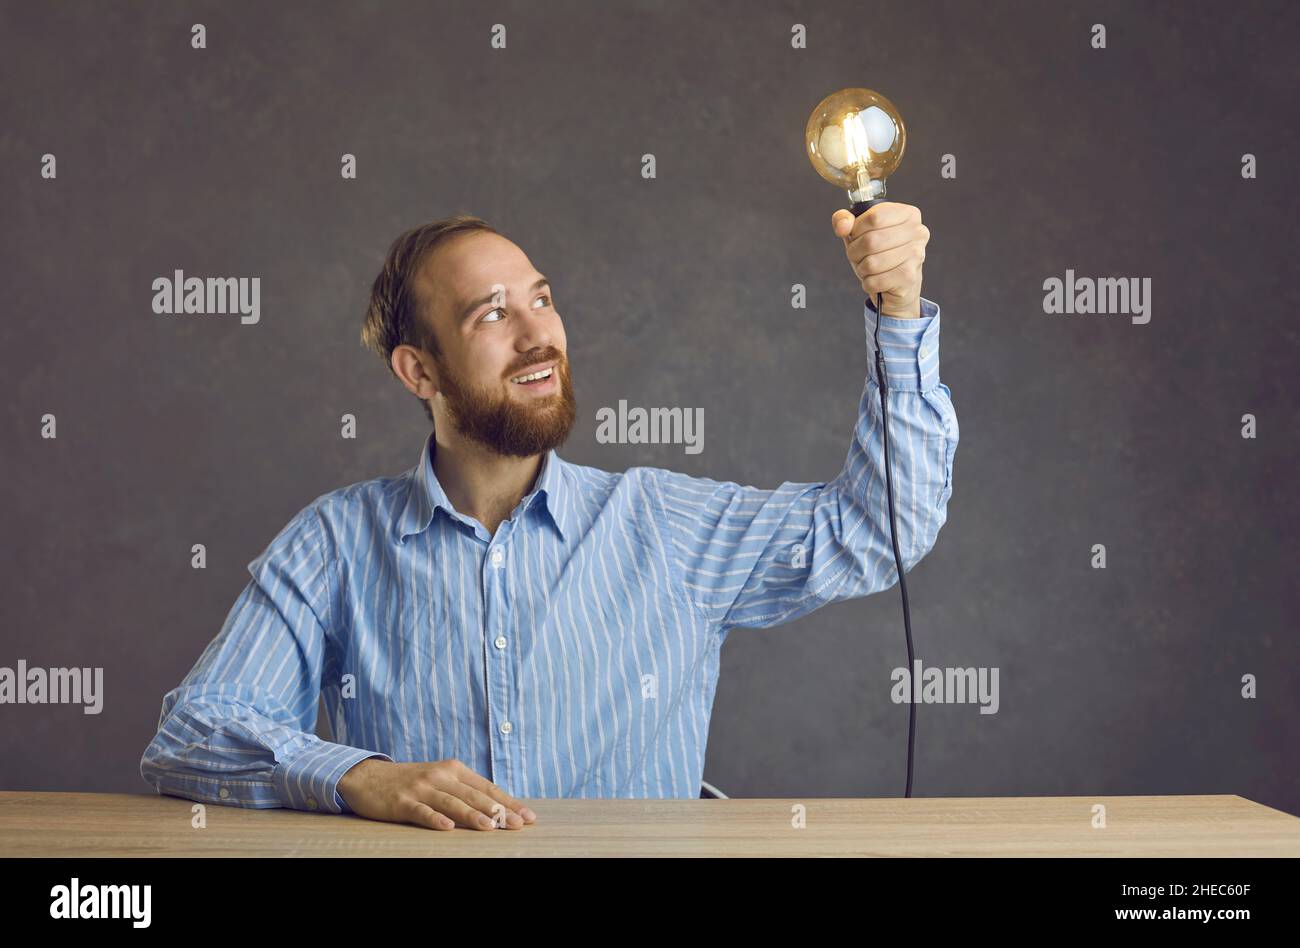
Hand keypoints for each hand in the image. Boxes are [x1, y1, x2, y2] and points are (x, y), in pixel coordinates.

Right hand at [337, 757, 537, 830]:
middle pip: (474, 795)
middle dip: (499, 811)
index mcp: (454, 770)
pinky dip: (435, 819)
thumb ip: (463, 791)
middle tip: (518, 825)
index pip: (487, 788)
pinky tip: (447, 828)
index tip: (528, 816)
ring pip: (452, 803)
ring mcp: (421, 788)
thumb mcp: (440, 780)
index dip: (509, 802)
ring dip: (473, 815)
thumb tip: (496, 810)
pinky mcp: (402, 802)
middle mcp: (441, 776)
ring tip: (491, 827)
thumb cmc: (410, 782)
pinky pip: (421, 812)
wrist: (368, 777)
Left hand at [832, 203, 928, 317]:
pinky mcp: (909, 277)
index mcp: (908, 214)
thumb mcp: (859, 232)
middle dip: (855, 252)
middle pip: (871, 240)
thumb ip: (845, 219)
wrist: (898, 285)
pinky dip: (868, 283)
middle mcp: (917, 232)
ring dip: (862, 269)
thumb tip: (842, 227)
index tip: (856, 235)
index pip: (874, 216)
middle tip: (858, 256)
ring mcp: (916, 255)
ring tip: (868, 268)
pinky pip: (875, 281)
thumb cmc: (878, 253)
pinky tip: (876, 280)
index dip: (856, 229)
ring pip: (872, 263)